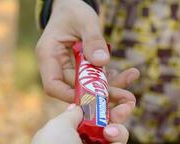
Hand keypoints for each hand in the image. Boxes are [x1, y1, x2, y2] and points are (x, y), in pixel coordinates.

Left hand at [31, 105, 132, 143]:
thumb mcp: (58, 127)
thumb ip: (72, 115)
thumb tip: (77, 106)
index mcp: (75, 141)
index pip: (97, 124)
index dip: (108, 114)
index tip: (118, 104)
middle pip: (113, 134)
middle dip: (117, 126)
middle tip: (115, 122)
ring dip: (116, 142)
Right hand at [36, 0, 139, 122]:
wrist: (72, 7)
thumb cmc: (74, 11)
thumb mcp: (84, 20)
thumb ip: (93, 39)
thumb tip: (102, 61)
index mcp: (48, 55)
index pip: (53, 85)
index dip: (71, 96)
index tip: (95, 99)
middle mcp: (56, 66)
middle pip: (75, 89)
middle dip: (101, 93)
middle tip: (126, 96)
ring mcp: (68, 69)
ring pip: (88, 86)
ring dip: (110, 87)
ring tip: (132, 78)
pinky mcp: (80, 69)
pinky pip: (95, 79)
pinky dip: (111, 78)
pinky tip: (128, 74)